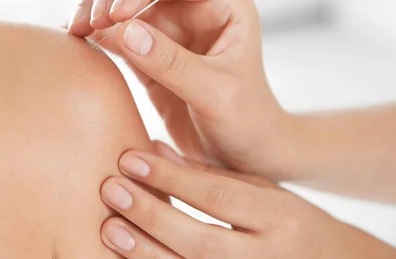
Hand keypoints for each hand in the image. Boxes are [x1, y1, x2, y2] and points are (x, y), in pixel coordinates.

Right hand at [68, 0, 293, 177]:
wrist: (241, 153)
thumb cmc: (245, 122)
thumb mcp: (216, 94)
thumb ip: (172, 62)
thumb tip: (122, 28)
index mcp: (223, 3)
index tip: (117, 14)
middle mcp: (194, 6)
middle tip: (90, 21)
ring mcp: (170, 27)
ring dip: (96, 6)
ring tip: (76, 29)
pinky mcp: (149, 50)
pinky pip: (115, 28)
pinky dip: (93, 31)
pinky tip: (74, 40)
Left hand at [98, 142, 395, 258]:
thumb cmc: (287, 221)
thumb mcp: (260, 190)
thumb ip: (208, 174)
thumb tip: (154, 147)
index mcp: (279, 216)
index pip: (217, 195)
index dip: (170, 177)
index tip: (130, 158)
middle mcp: (269, 255)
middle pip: (201, 239)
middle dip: (151, 214)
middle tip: (111, 189)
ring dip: (146, 252)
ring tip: (109, 227)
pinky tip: (128, 258)